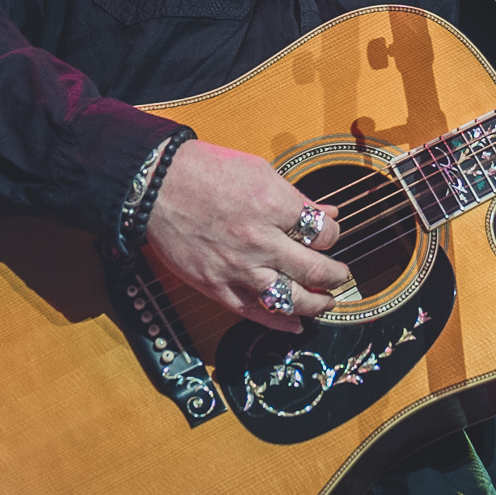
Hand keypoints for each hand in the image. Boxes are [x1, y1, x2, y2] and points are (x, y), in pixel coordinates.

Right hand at [146, 139, 345, 332]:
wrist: (155, 187)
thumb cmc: (205, 171)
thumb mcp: (260, 172)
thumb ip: (297, 198)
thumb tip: (328, 211)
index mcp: (275, 206)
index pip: (324, 232)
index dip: (333, 234)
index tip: (329, 234)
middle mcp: (261, 241)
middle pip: (316, 270)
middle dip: (336, 275)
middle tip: (340, 276)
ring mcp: (238, 268)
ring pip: (291, 299)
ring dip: (316, 304)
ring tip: (326, 301)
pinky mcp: (216, 286)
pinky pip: (254, 312)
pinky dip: (279, 322)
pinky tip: (296, 324)